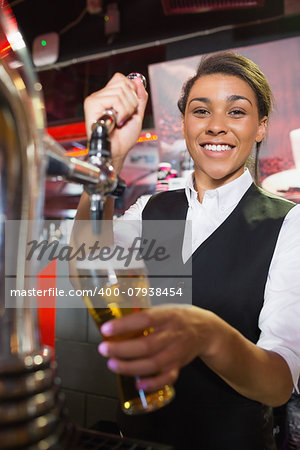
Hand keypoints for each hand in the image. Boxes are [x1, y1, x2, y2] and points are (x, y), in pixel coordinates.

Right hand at [84, 73, 147, 173]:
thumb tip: (138, 80)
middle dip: (131, 102)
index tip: (131, 107)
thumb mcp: (137, 114)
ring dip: (127, 110)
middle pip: (123, 83)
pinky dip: (121, 112)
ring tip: (120, 121)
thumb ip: (140, 97)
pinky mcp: (92, 104)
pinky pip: (115, 99)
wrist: (117, 151)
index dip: (131, 90)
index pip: (121, 78)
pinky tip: (116, 121)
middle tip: (125, 117)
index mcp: (109, 96)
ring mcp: (95, 100)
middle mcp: (100, 96)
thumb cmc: (124, 138)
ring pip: (120, 92)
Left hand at [98, 305, 216, 391]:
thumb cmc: (179, 317)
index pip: (145, 319)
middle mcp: (173, 334)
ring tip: (112, 364)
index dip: (125, 325)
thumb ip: (144, 313)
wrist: (207, 330)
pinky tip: (137, 383)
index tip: (106, 329)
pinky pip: (167, 378)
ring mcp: (177, 352)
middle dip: (122, 349)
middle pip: (147, 345)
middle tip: (104, 349)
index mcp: (168, 315)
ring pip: (153, 364)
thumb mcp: (165, 308)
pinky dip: (152, 383)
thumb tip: (115, 313)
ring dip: (130, 367)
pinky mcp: (179, 365)